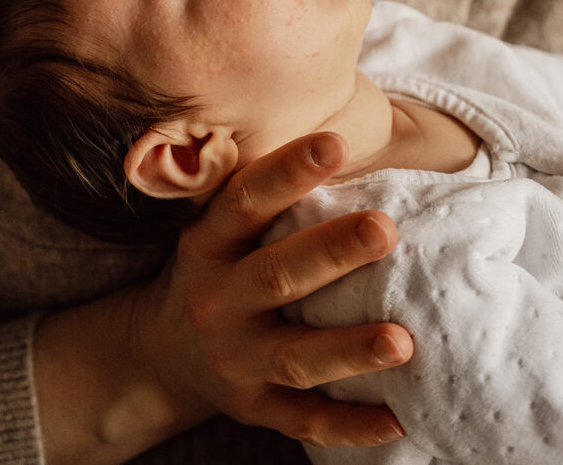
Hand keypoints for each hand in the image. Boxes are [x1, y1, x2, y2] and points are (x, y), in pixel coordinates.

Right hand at [133, 131, 412, 447]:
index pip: (247, 200)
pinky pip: (304, 421)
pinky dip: (350, 426)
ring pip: (295, 357)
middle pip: (276, 275)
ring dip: (349, 349)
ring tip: (402, 340)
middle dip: (331, 252)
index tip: (336, 143)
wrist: (160, 354)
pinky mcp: (254, 408)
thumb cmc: (218, 267)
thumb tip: (344, 136)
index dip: (289, 171)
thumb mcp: (218, 225)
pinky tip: (397, 419)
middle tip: (385, 229)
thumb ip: (264, 190)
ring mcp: (235, 360)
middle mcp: (217, 302)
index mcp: (209, 244)